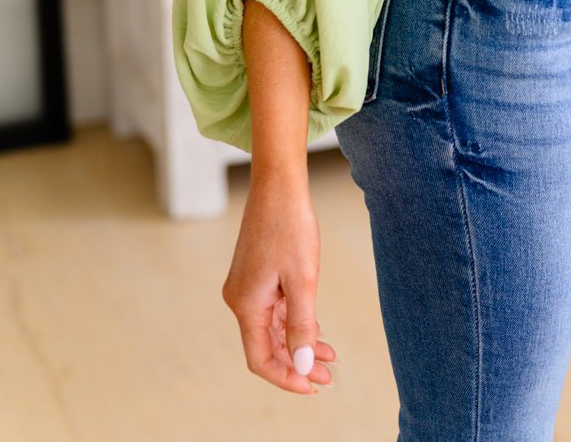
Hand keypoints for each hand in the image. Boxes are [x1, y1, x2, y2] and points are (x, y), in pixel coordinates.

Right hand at [222, 171, 338, 394]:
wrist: (279, 185)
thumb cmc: (290, 226)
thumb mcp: (303, 279)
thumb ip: (302, 325)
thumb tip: (302, 364)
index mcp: (246, 304)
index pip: (260, 359)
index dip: (286, 377)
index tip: (313, 386)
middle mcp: (240, 299)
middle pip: (267, 346)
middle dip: (297, 363)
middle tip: (328, 376)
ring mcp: (246, 287)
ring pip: (272, 329)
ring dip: (298, 343)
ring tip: (330, 357)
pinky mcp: (255, 275)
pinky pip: (273, 310)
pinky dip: (294, 323)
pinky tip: (317, 330)